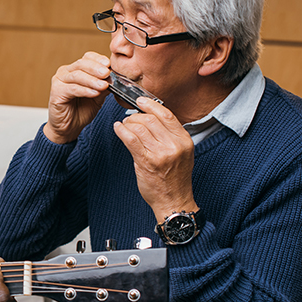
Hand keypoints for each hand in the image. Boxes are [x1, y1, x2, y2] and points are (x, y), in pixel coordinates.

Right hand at [44, 52, 111, 143]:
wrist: (69, 128)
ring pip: (77, 75)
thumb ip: (103, 85)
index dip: (98, 59)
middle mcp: (65, 72)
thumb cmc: (81, 111)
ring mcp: (59, 81)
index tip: (109, 64)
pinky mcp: (55, 92)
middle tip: (107, 73)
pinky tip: (94, 93)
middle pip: (81, 64)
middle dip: (96, 68)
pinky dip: (85, 90)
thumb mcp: (97, 96)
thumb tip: (115, 77)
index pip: (87, 58)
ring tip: (103, 85)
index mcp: (75, 69)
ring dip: (92, 80)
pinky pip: (72, 89)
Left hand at [112, 97, 197, 220]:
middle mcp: (174, 145)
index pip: (166, 115)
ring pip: (139, 128)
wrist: (174, 201)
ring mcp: (161, 154)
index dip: (151, 105)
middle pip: (151, 119)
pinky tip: (117, 128)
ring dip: (127, 124)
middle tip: (129, 119)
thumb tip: (150, 118)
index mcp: (184, 140)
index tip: (140, 101)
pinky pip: (131, 139)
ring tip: (124, 126)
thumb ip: (169, 136)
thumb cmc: (174, 178)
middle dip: (136, 116)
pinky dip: (121, 131)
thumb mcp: (181, 153)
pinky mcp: (146, 162)